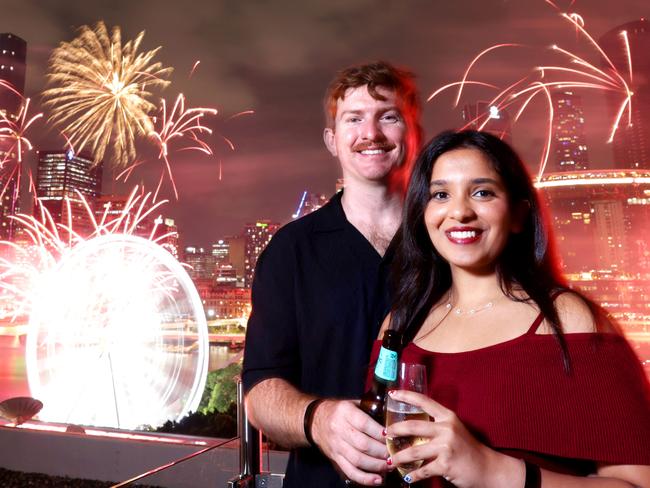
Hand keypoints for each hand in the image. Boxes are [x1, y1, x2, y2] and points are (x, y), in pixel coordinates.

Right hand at [311, 399, 388, 485]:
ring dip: (377, 465)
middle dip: (382, 451)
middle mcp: (339, 429)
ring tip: (390, 465)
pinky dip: (364, 478)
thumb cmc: (340, 411)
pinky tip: (377, 480)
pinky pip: (350, 471)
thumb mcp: (352, 403)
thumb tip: (392, 418)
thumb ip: (370, 409)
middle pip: (363, 444)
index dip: (379, 432)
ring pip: (358, 460)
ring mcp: (337, 446)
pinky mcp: (335, 458)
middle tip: (395, 453)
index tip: (393, 436)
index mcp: (345, 412)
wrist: (315, 420)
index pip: (364, 424)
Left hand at [385, 390, 522, 486]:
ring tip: (390, 460)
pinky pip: (423, 470)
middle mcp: (446, 428)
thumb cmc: (467, 448)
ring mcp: (446, 446)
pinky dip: (413, 475)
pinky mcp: (446, 464)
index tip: (392, 394)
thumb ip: (436, 425)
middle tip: (384, 434)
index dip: (406, 396)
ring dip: (399, 457)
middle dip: (394, 430)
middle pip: (412, 426)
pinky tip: (407, 476)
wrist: (487, 468)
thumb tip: (411, 425)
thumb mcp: (454, 430)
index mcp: (447, 416)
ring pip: (414, 450)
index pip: (423, 401)